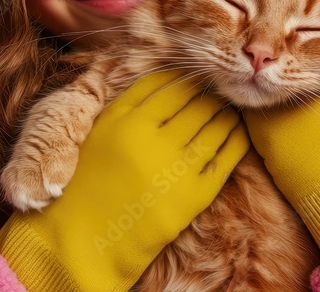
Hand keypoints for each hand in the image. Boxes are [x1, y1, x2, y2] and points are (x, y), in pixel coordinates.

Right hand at [0, 70, 249, 291]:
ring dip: (225, 111)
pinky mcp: (194, 196)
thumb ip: (129, 104)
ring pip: (215, 125)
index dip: (187, 77)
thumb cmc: (85, 184)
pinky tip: (237, 131)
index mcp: (127, 122)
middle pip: (196, 101)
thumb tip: (166, 79)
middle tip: (219, 87)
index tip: (195, 76)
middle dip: (210, 91)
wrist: (82, 243)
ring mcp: (176, 169)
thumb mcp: (99, 134)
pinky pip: (226, 157)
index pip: (171, 85)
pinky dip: (235, 138)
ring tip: (228, 106)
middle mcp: (154, 141)